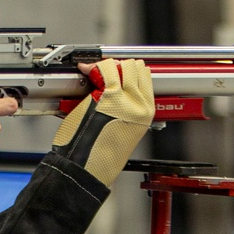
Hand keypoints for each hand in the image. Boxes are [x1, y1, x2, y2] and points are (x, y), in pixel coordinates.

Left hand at [52, 58, 153, 186]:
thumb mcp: (124, 130)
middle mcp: (140, 105)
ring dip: (108, 65)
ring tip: (95, 73)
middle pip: (135, 67)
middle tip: (104, 73)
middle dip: (119, 66)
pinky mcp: (108, 97)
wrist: (88, 168)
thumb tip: (118, 87)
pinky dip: (94, 66)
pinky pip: (105, 70)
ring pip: (122, 65)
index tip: (117, 72)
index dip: (129, 71)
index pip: (146, 77)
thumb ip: (126, 108)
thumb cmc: (100, 155)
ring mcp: (125, 100)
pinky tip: (86, 71)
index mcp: (147, 113)